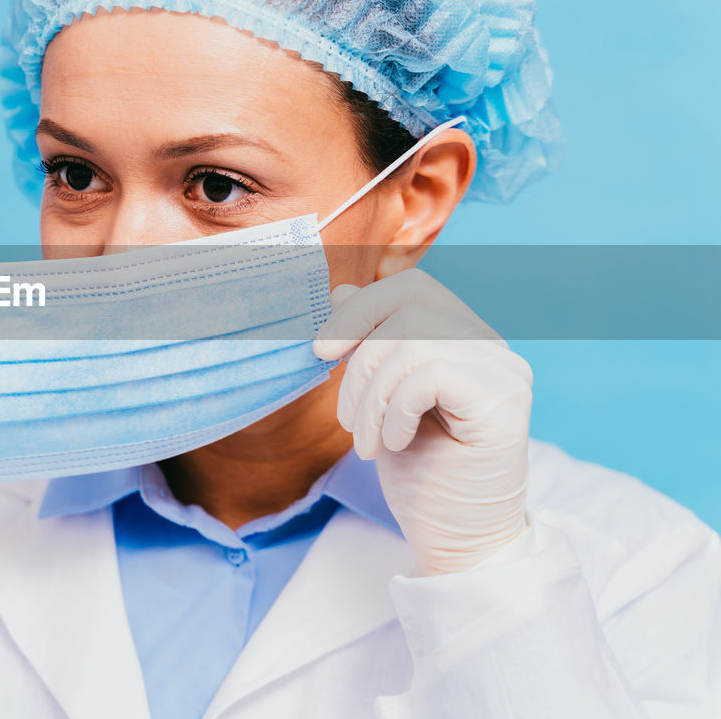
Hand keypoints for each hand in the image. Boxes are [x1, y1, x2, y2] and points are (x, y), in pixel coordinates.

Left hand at [312, 269, 532, 575]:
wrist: (456, 540)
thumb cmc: (422, 474)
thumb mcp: (380, 400)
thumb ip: (370, 344)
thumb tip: (343, 290)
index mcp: (465, 339)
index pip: (411, 288)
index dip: (359, 310)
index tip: (323, 351)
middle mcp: (493, 348)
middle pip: (411, 303)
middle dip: (360, 357)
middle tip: (348, 417)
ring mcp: (505, 373)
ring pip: (414, 341)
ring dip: (372, 396)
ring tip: (369, 442)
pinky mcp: (505, 403)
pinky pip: (432, 373)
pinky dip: (397, 410)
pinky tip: (398, 443)